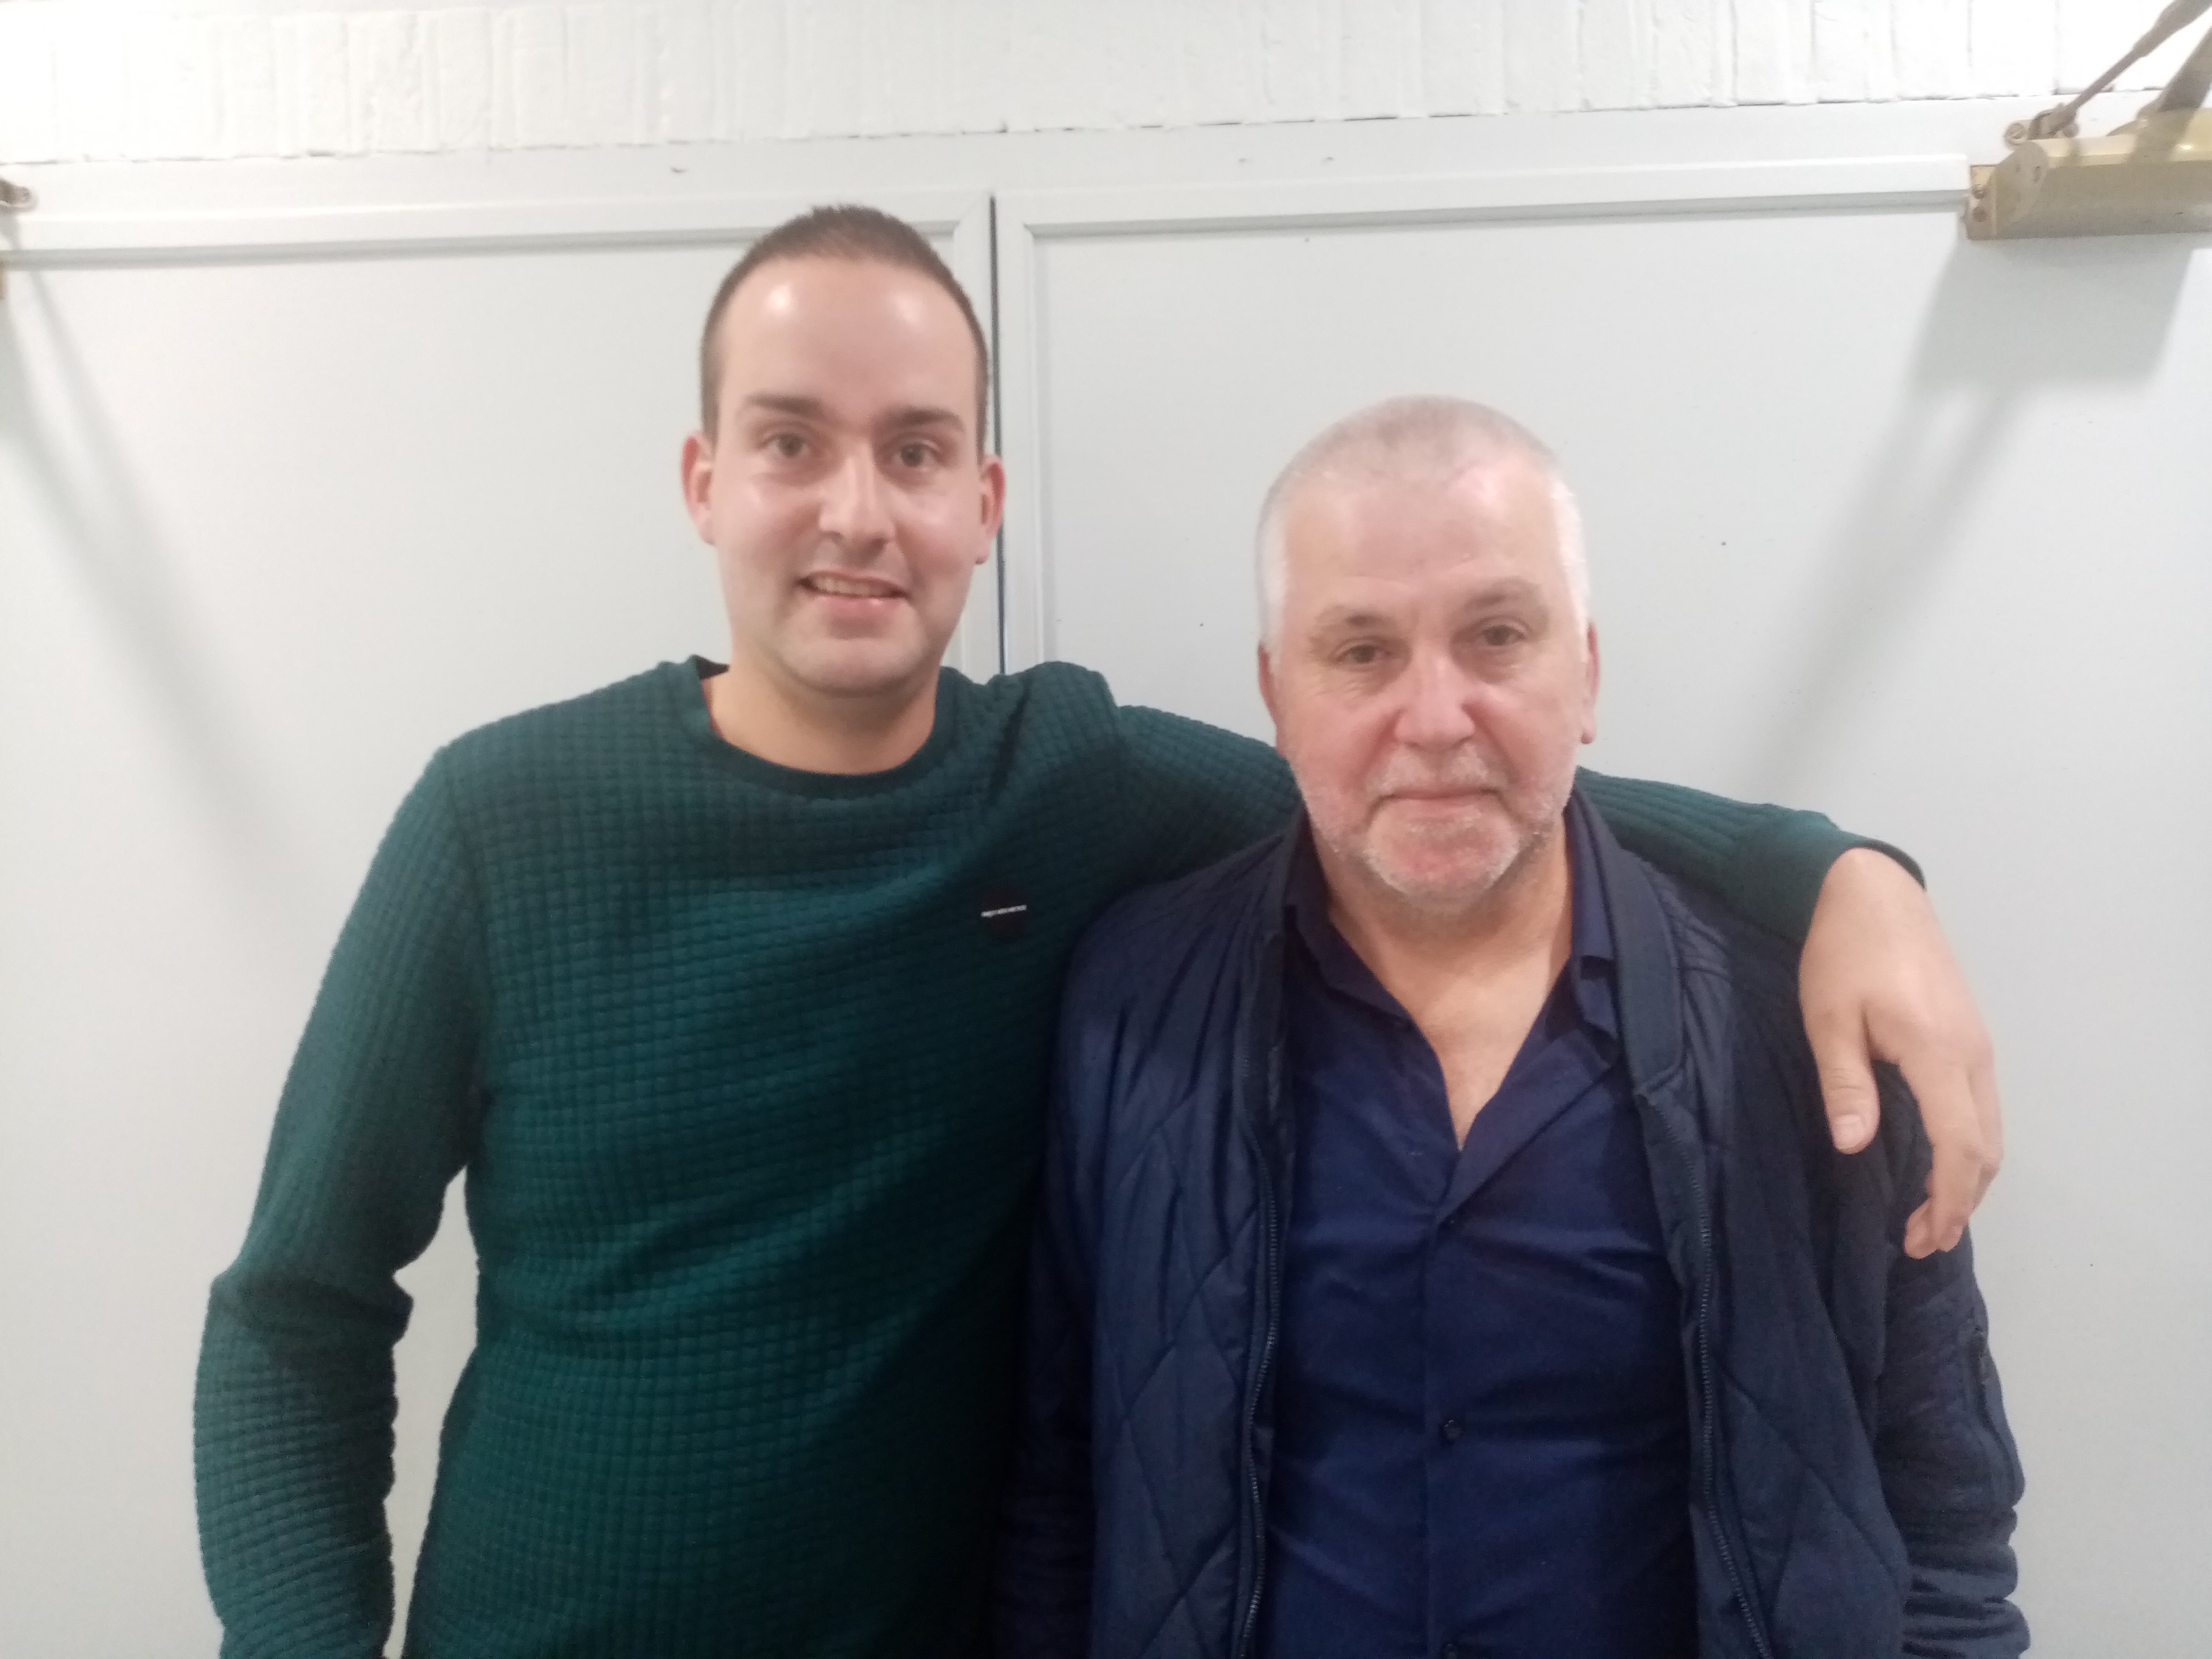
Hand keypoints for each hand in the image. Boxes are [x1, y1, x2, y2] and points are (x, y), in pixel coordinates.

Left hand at [1800, 849, 2001, 1257]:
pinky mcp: (1971, 1037)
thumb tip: (1856, 1147)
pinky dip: (1969, 1147)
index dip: (1947, 1200)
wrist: (1874, 894)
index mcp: (1937, 1051)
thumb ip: (1845, 1083)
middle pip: (1986, 1147)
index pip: (1959, 1145)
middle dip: (1961, 1203)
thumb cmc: (1843, 953)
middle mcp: (1972, 1054)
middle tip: (1922, 1240)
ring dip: (1968, 1179)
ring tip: (1932, 1216)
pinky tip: (1940, 1163)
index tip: (1923, 1237)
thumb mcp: (1828, 1018)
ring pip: (1991, 1130)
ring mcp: (1979, 1045)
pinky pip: (1982, 1107)